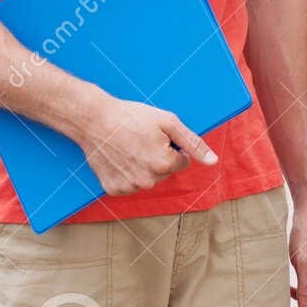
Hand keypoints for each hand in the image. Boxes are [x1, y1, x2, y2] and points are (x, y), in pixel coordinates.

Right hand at [78, 93, 216, 195]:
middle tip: (142, 139)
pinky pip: (129, 184)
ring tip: (129, 147)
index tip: (156, 136)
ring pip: (148, 178)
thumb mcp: (168, 122)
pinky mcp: (113, 189)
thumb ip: (193, 143)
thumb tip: (213, 161)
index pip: (182, 161)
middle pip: (165, 171)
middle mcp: (148, 181)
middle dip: (159, 157)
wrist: (94, 120)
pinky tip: (119, 158)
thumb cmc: (131, 117)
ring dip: (143, 166)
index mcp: (164, 165)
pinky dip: (126, 173)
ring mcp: (129, 187)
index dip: (172, 146)